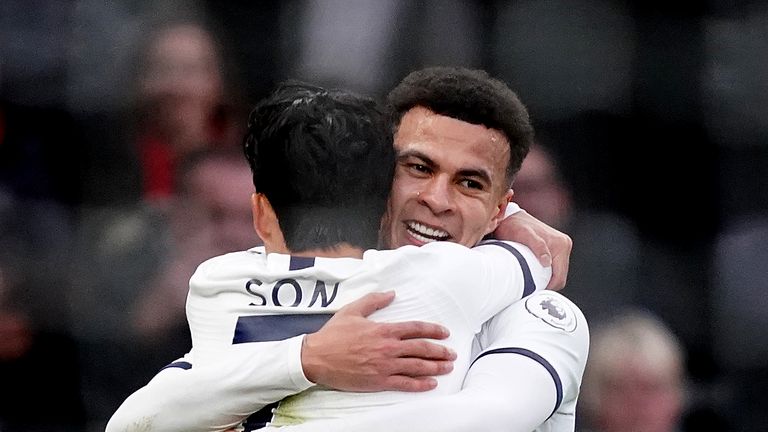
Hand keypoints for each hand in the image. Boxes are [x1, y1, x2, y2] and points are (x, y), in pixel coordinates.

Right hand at [301, 291, 455, 391]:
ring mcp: (384, 366)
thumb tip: (392, 293)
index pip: (415, 328)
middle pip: (421, 348)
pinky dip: (420, 384)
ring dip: (436, 367)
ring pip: (417, 366)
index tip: (444, 333)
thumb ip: (374, 300)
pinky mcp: (378, 381)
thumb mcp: (353, 310)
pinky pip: (404, 383)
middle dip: (440, 351)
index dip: (433, 330)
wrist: (317, 357)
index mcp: (383, 330)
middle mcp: (388, 348)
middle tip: (452, 353)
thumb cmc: (333, 335)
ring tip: (448, 367)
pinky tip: (431, 384)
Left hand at [493, 210, 571, 290]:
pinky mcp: (554, 248)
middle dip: (547, 284)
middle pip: (560, 276)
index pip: (560, 276)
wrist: (508, 218)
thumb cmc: (514, 225)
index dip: (548, 287)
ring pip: (557, 273)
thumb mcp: (524, 234)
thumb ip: (537, 246)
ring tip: (531, 282)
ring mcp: (560, 246)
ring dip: (546, 279)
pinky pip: (553, 267)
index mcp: (561, 244)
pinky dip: (545, 273)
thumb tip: (547, 262)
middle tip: (531, 288)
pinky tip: (534, 274)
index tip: (534, 291)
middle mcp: (564, 244)